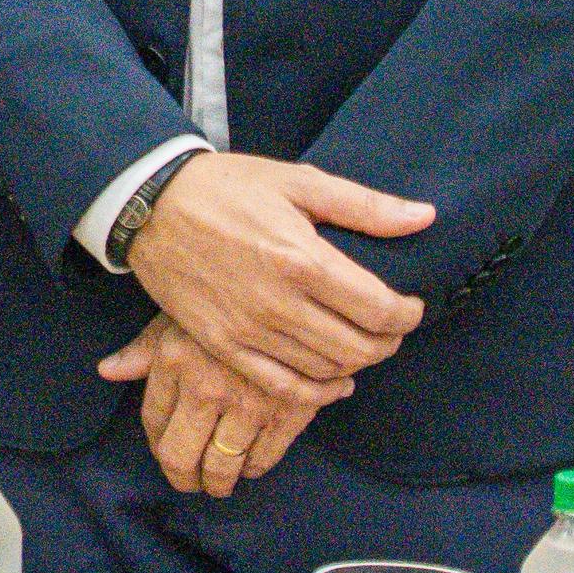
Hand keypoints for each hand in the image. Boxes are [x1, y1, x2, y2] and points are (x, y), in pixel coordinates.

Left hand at [100, 311, 344, 496]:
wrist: (294, 290)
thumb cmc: (227, 300)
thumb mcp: (179, 314)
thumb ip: (143, 350)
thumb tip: (107, 372)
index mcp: (174, 360)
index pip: (153, 422)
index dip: (156, 445)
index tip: (164, 451)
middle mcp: (206, 387)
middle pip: (181, 456)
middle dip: (183, 478)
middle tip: (189, 482)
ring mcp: (249, 402)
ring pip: (223, 466)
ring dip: (218, 482)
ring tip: (218, 482)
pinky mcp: (289, 410)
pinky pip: (265, 458)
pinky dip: (254, 468)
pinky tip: (249, 463)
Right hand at [124, 150, 431, 397]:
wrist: (149, 206)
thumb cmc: (226, 187)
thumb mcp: (297, 181)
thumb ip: (364, 206)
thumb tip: (424, 217)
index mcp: (302, 258)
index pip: (379, 309)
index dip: (407, 314)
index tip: (410, 306)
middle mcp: (278, 302)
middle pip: (359, 347)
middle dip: (387, 342)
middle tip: (390, 328)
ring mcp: (248, 330)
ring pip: (327, 369)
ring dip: (356, 363)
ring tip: (360, 342)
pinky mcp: (223, 345)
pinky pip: (283, 386)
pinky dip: (317, 391)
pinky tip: (332, 380)